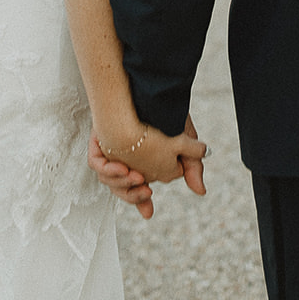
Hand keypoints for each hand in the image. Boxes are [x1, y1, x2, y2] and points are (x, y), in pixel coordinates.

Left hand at [88, 114, 206, 219]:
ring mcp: (110, 153)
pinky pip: (96, 164)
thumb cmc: (165, 114)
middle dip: (132, 194)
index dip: (141, 201)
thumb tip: (201, 192)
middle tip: (146, 189)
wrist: (147, 88)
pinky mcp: (99, 143)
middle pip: (123, 189)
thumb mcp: (183, 142)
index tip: (148, 211)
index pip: (137, 191)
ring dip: (121, 183)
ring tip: (136, 177)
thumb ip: (191, 166)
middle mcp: (124, 161)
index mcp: (142, 165)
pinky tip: (121, 167)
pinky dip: (107, 169)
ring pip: (109, 180)